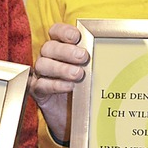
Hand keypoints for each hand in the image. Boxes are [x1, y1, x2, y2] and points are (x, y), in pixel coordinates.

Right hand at [30, 22, 88, 141]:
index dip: (64, 32)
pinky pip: (41, 85)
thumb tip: (109, 49)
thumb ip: (93, 60)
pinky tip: (69, 86)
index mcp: (59, 47)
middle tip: (83, 57)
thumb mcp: (90, 71)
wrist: (76, 115)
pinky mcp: (38, 91)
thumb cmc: (84, 87)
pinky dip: (55, 84)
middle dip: (66, 51)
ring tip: (78, 75)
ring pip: (43, 64)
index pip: (55, 31)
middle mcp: (48, 57)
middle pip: (49, 47)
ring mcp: (41, 74)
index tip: (77, 37)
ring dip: (61, 68)